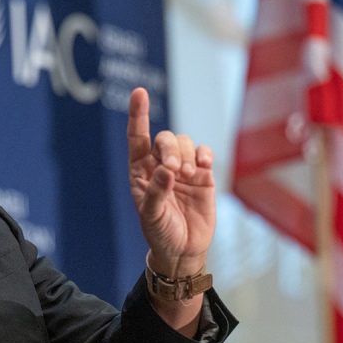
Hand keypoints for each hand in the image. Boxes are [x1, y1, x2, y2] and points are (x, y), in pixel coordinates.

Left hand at [127, 88, 215, 277]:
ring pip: (185, 142)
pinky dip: (205, 155)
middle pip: (164, 139)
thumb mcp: (152, 216)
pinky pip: (204, 153)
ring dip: (188, 154)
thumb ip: (156, 193)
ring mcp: (183, 168)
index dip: (139, 114)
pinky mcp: (203, 175)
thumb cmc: (160, 232)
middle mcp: (160, 165)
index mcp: (140, 171)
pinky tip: (205, 167)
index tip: (139, 92)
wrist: (183, 250)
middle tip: (175, 170)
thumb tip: (165, 171)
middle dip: (170, 149)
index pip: (137, 137)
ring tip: (189, 176)